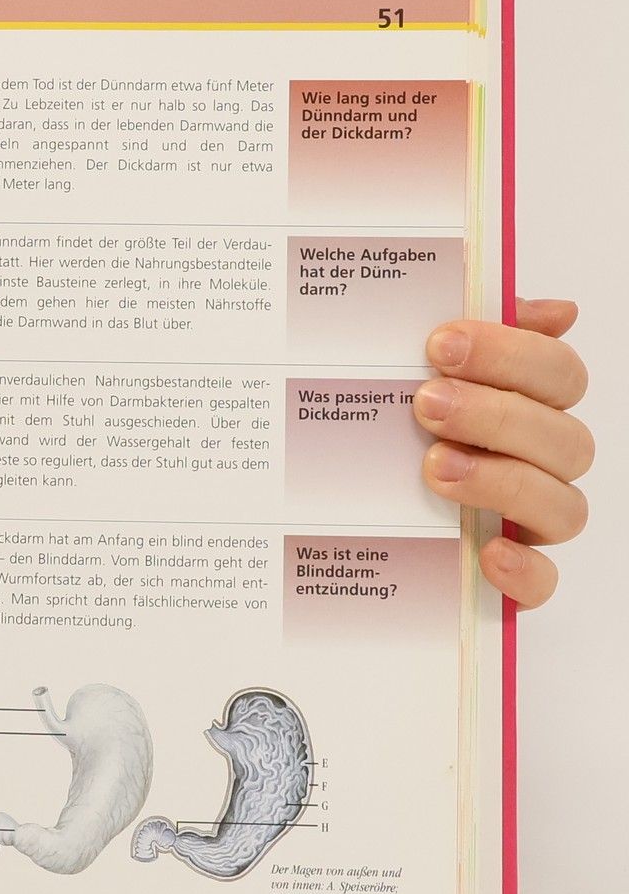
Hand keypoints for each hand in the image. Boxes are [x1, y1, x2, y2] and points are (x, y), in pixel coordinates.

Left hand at [416, 298, 590, 608]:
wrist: (328, 515)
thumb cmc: (388, 430)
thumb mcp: (409, 373)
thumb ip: (469, 338)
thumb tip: (555, 310)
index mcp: (527, 407)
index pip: (557, 373)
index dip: (511, 354)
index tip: (440, 342)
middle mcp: (540, 463)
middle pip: (564, 438)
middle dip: (496, 414)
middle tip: (426, 402)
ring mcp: (529, 523)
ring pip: (563, 506)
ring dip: (502, 481)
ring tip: (435, 466)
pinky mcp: (511, 580)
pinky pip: (542, 583)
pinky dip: (523, 570)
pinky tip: (487, 552)